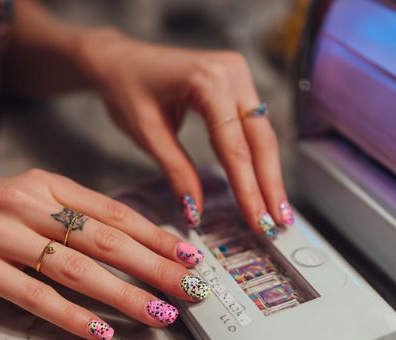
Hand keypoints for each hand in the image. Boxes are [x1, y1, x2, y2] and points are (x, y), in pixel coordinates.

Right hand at [0, 170, 210, 339]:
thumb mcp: (27, 198)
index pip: (114, 212)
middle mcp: (27, 203)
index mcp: (47, 184)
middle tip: (189, 290)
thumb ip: (72, 213)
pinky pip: (33, 295)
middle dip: (154, 268)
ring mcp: (0, 233)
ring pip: (76, 269)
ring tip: (158, 314)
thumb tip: (131, 240)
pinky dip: (70, 315)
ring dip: (123, 295)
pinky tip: (99, 331)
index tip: (189, 256)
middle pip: (105, 241)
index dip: (156, 236)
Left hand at [75, 30, 293, 236]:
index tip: (257, 221)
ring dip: (269, 175)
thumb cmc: (127, 87)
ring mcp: (239, 75)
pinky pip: (253, 126)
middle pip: (259, 140)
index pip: (234, 145)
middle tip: (277, 224)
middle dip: (269, 186)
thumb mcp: (147, 133)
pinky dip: (258, 157)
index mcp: (209, 80)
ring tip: (277, 213)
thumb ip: (177, 171)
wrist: (119, 59)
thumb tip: (196, 211)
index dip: (247, 187)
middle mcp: (232, 73)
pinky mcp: (238, 84)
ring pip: (262, 134)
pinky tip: (265, 185)